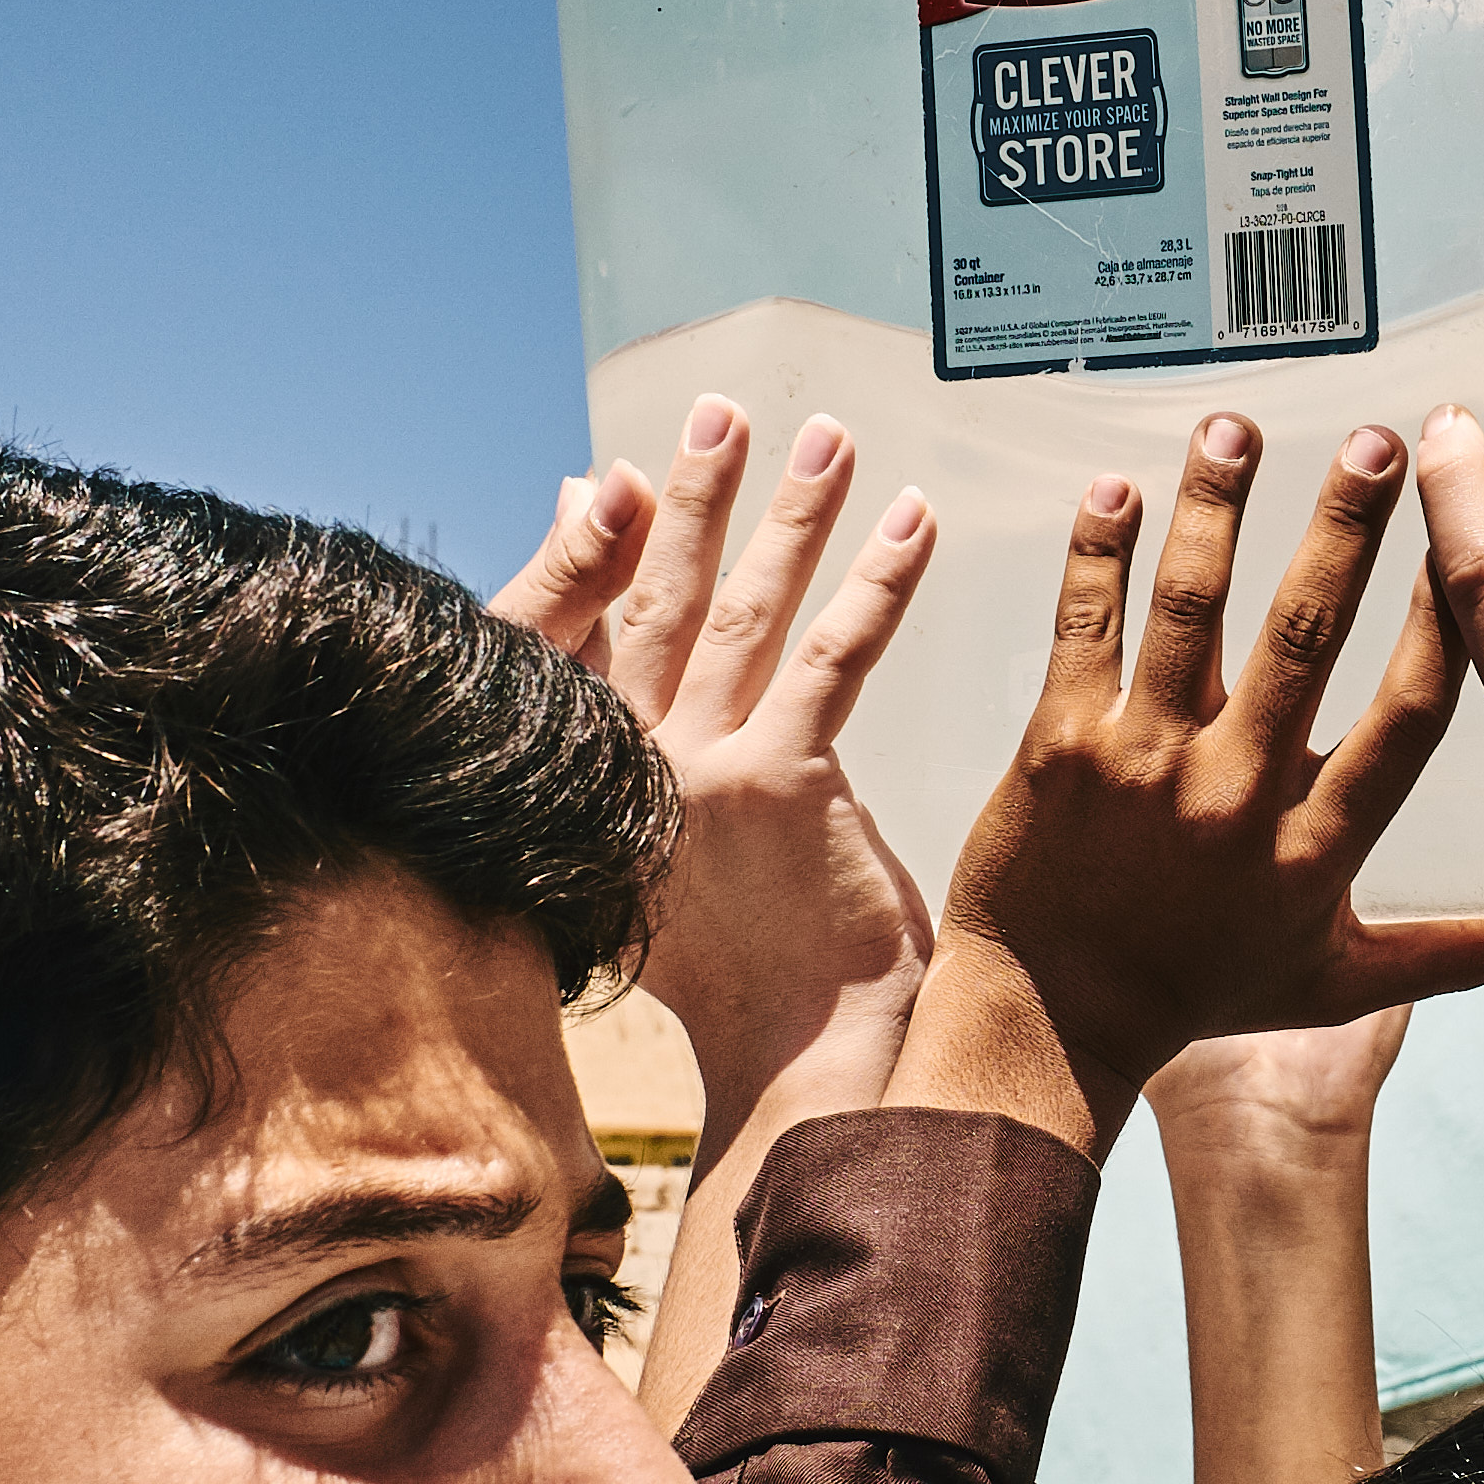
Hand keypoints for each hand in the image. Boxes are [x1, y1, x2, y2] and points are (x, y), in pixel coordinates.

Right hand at [487, 402, 932, 1131]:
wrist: (784, 1072)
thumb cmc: (733, 978)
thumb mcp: (645, 867)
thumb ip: (620, 765)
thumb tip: (610, 693)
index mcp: (584, 784)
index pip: (570, 639)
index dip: (589, 551)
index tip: (615, 475)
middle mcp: (628, 768)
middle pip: (652, 602)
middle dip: (690, 497)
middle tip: (720, 411)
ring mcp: (700, 775)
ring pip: (741, 613)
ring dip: (787, 516)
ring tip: (824, 438)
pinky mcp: (784, 788)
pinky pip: (833, 658)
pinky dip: (876, 581)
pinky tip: (913, 520)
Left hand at [905, 415, 1483, 1153]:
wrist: (1045, 1026)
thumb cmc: (1193, 1000)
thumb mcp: (1333, 986)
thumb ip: (1447, 952)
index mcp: (1315, 848)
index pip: (1405, 718)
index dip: (1442, 623)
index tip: (1468, 539)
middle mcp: (1238, 797)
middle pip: (1307, 635)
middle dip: (1347, 527)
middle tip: (1379, 441)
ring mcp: (1145, 765)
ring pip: (1193, 609)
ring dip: (1218, 506)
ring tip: (1238, 428)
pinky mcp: (1060, 747)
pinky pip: (1087, 628)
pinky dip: (1101, 552)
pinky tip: (1118, 488)